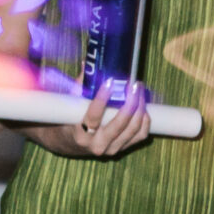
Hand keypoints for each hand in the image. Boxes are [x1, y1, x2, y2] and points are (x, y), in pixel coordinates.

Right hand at [30, 81, 151, 159]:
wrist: (70, 143)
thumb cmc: (68, 120)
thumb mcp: (69, 105)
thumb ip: (79, 86)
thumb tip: (87, 63)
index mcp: (80, 134)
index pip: (93, 117)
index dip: (102, 99)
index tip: (110, 82)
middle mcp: (97, 145)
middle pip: (119, 124)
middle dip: (130, 102)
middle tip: (133, 84)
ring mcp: (112, 149)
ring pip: (132, 129)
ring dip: (140, 108)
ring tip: (139, 91)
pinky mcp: (123, 149)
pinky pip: (140, 135)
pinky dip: (145, 121)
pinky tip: (143, 107)